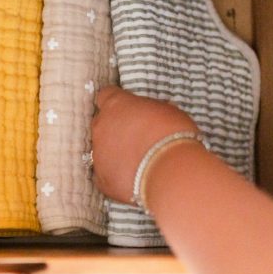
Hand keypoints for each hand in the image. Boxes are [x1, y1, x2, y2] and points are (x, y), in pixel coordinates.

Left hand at [91, 86, 198, 202]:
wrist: (171, 172)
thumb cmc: (173, 135)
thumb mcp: (168, 111)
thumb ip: (151, 110)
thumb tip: (152, 113)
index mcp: (116, 104)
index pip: (106, 95)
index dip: (117, 102)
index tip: (127, 108)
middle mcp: (101, 126)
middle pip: (102, 123)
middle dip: (115, 128)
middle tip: (136, 136)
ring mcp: (98, 153)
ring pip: (101, 149)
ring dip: (115, 151)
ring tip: (137, 160)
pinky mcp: (101, 178)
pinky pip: (104, 174)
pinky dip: (115, 174)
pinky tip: (132, 177)